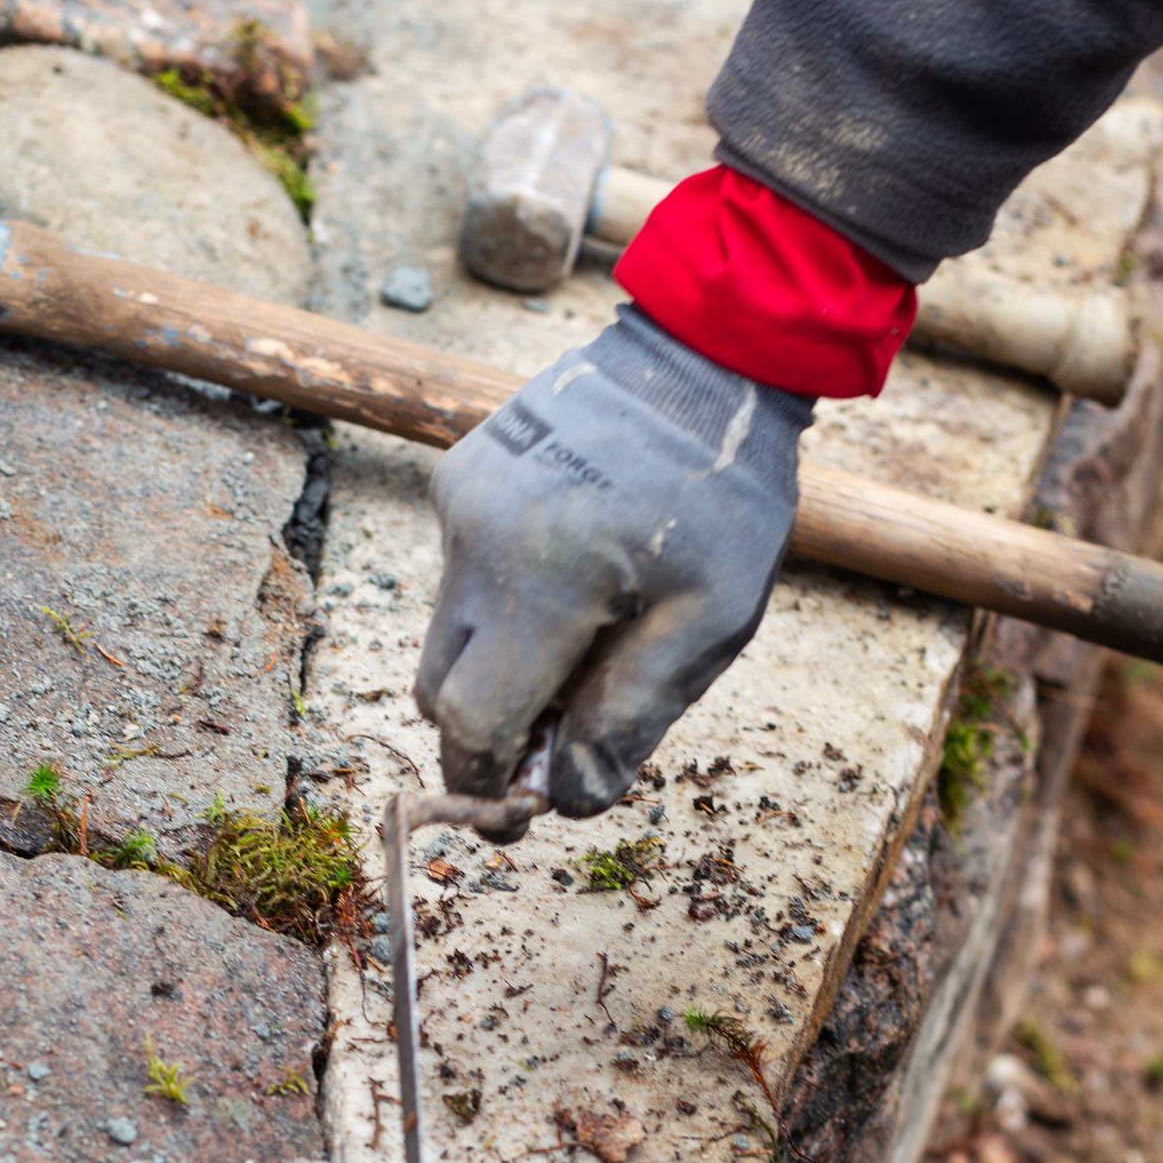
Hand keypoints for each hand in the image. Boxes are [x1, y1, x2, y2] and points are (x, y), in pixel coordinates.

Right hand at [415, 304, 813, 815]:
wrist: (705, 354)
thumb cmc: (723, 496)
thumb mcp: (710, 623)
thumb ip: (629, 718)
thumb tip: (566, 800)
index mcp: (539, 580)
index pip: (472, 723)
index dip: (488, 781)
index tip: (523, 807)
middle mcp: (474, 539)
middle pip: (440, 688)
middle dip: (489, 732)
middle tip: (566, 735)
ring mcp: (457, 502)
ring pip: (450, 634)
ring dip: (503, 664)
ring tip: (592, 638)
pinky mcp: (459, 476)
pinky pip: (462, 575)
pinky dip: (505, 604)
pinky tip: (578, 574)